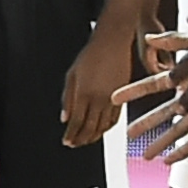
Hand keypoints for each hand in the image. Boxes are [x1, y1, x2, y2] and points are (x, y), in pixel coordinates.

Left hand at [59, 19, 137, 147]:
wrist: (113, 42)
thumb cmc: (90, 55)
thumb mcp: (71, 74)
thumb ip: (67, 98)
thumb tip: (64, 119)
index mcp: (84, 94)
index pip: (76, 122)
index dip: (71, 135)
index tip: (66, 142)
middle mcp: (99, 99)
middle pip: (90, 127)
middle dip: (81, 139)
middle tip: (74, 145)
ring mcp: (113, 98)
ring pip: (103, 126)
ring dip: (93, 136)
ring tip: (85, 141)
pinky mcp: (122, 96)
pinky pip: (115, 118)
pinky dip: (107, 127)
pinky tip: (101, 130)